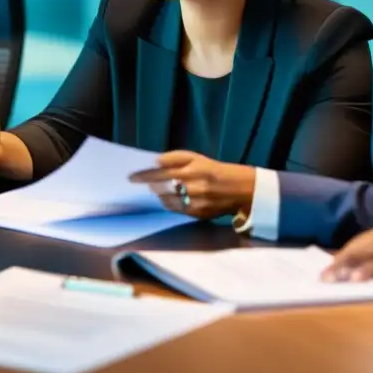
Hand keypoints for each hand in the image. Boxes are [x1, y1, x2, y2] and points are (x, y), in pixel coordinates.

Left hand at [128, 151, 256, 218]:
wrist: (240, 189)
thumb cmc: (213, 170)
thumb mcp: (197, 157)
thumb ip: (175, 157)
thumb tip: (155, 161)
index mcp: (195, 168)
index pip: (163, 171)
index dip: (146, 175)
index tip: (131, 177)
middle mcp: (196, 186)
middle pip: (164, 188)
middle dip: (150, 185)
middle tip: (140, 183)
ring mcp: (198, 202)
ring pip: (169, 201)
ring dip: (159, 196)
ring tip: (156, 191)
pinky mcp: (200, 214)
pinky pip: (178, 211)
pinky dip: (169, 205)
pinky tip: (167, 199)